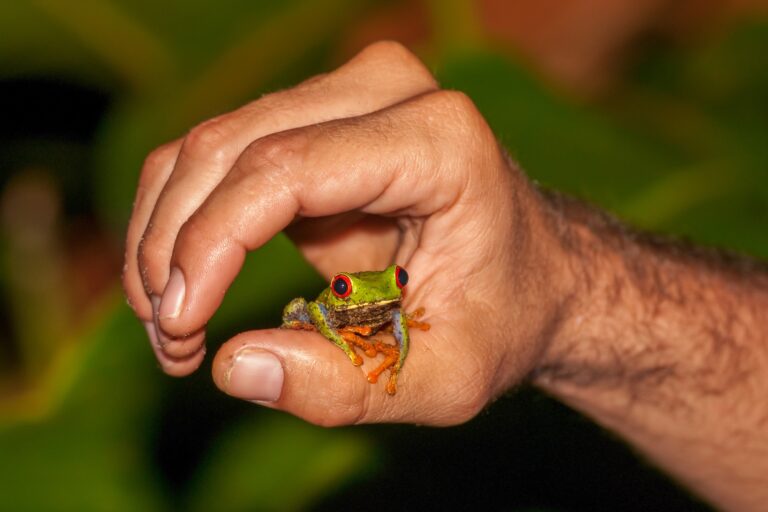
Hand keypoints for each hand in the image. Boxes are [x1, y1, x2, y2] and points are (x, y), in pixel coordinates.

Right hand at [122, 41, 571, 425]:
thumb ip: (348, 386)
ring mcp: (348, 93)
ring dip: (167, 236)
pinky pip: (220, 155)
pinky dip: (186, 222)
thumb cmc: (502, 319)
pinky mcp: (317, 116)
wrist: (532, 275)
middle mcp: (386, 91)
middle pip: (230, 148)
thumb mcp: (449, 378)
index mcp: (438, 140)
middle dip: (174, 248)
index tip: (181, 326)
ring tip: (172, 326)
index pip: (286, 171)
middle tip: (169, 340)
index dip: (212, 245)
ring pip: (209, 147)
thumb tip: (234, 368)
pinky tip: (185, 287)